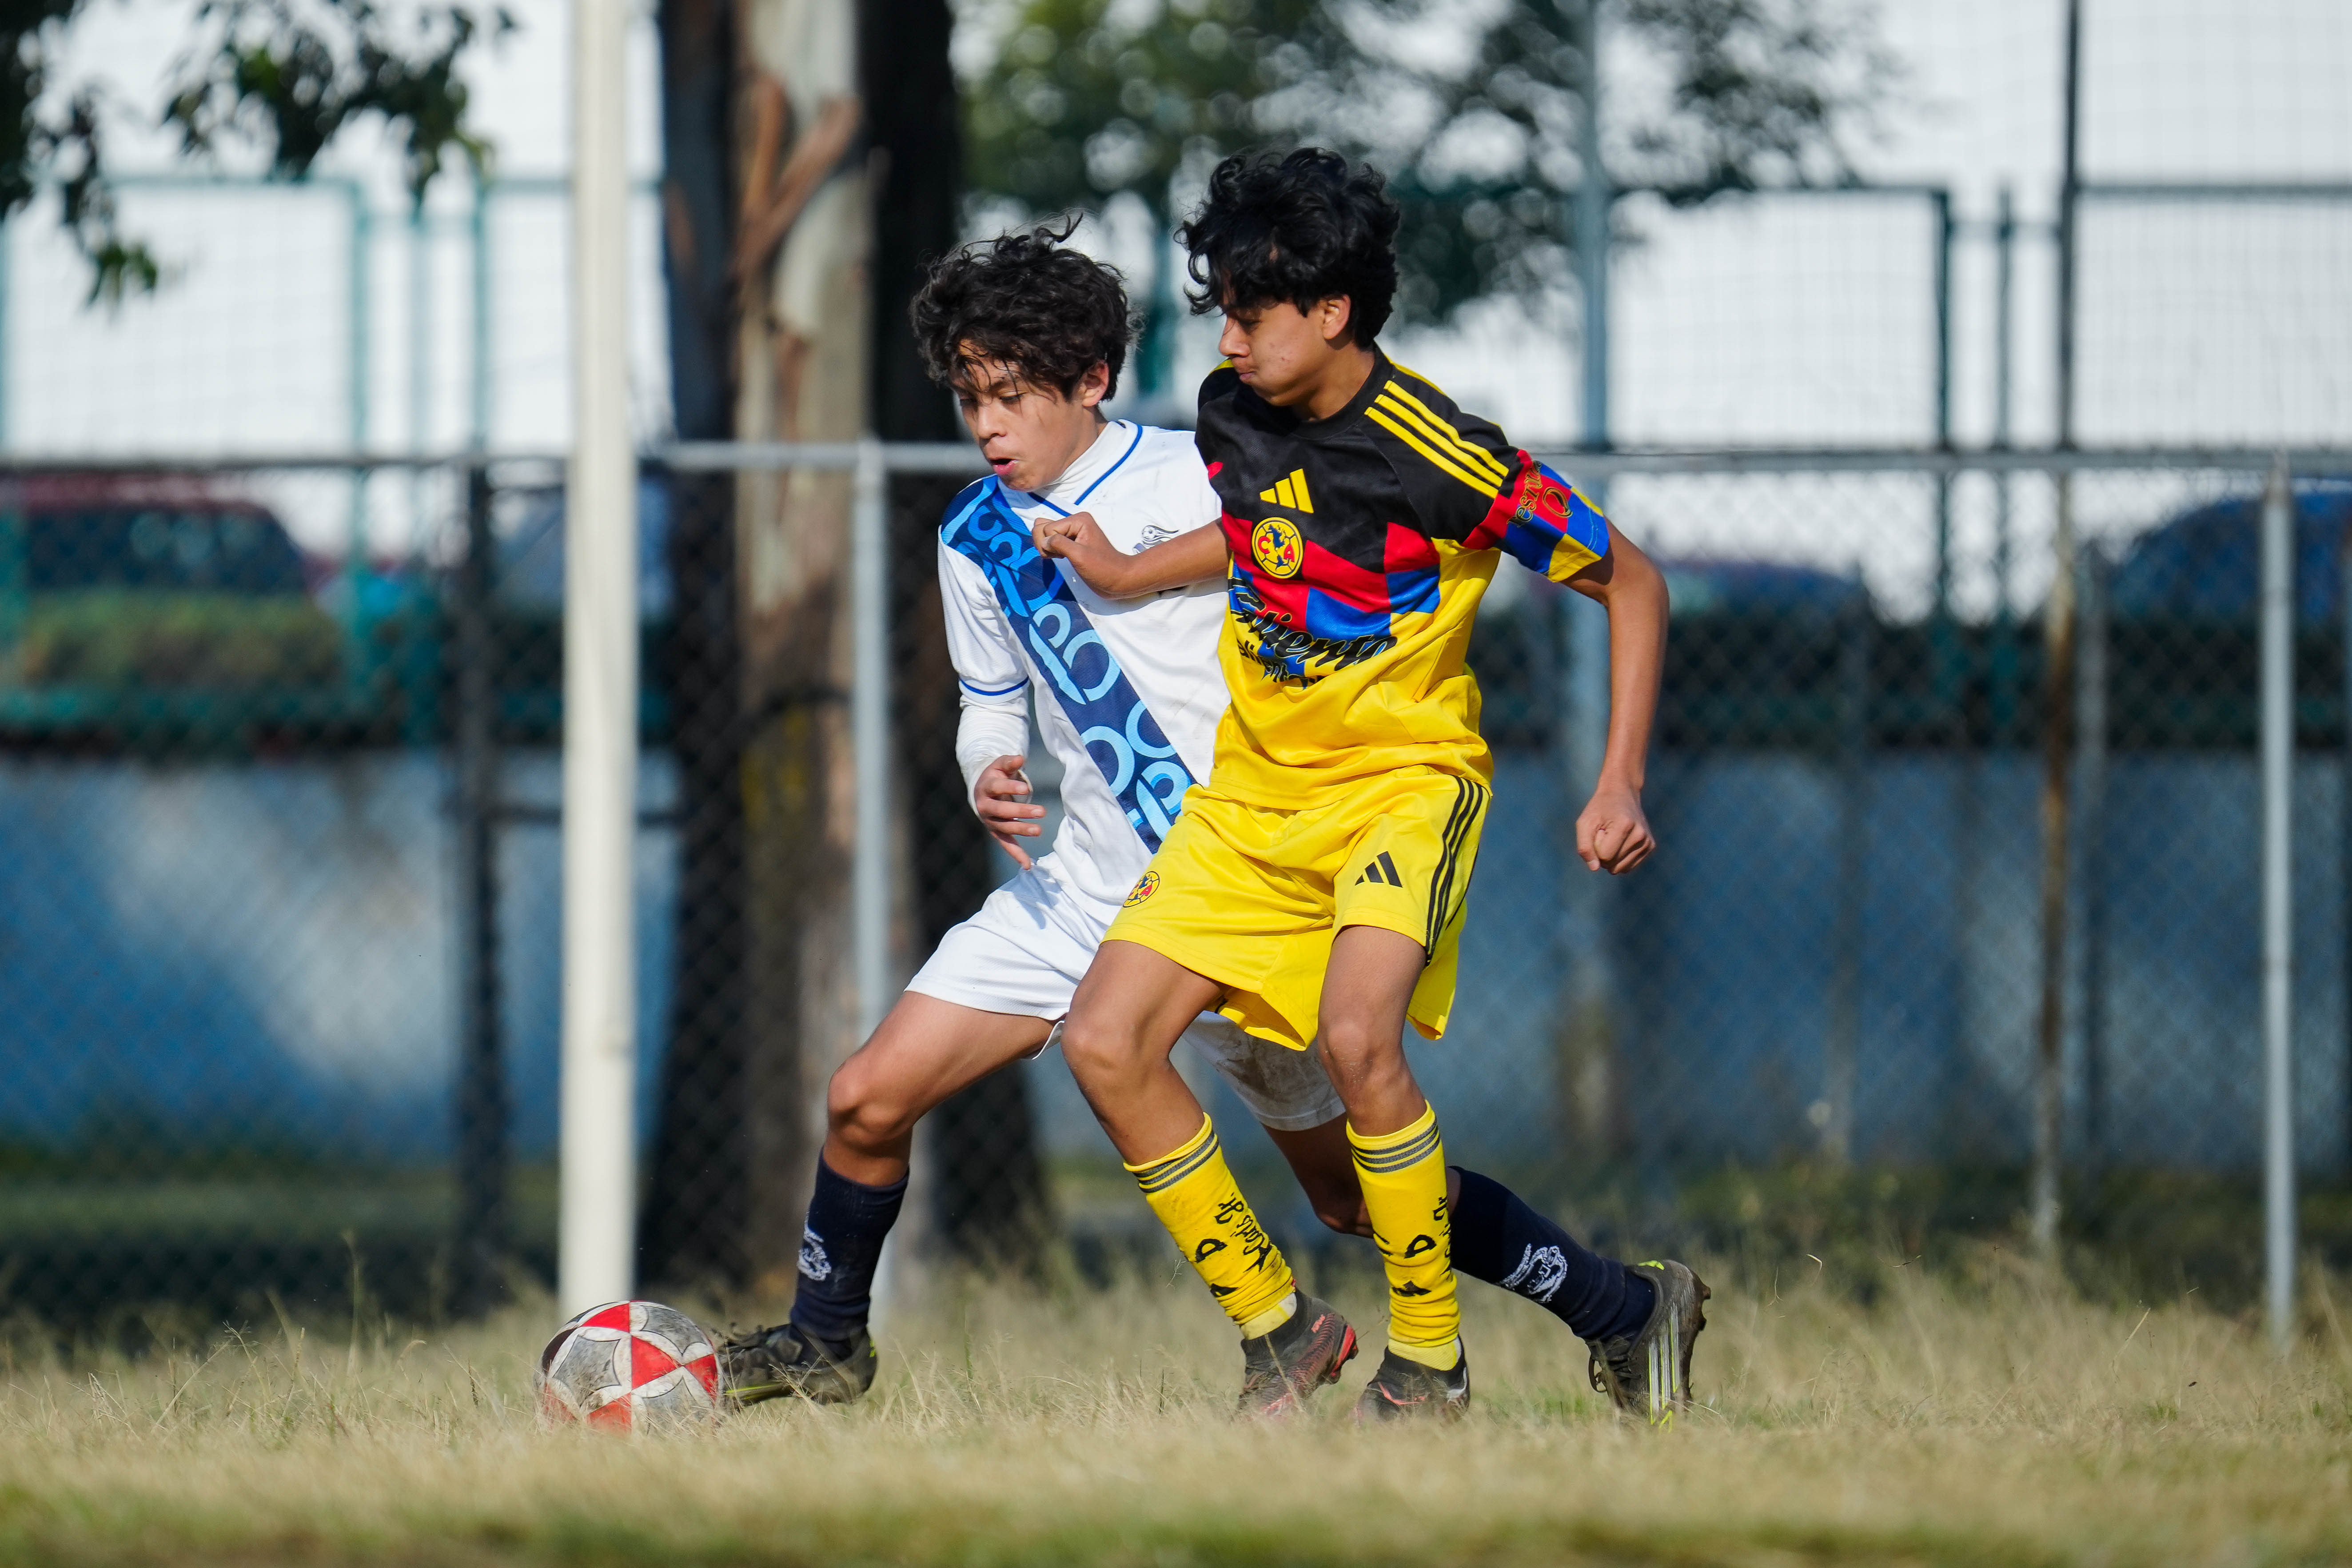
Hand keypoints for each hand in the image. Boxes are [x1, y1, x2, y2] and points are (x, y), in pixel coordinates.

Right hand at [975, 754, 1045, 869]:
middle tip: (1041, 810)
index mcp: (985, 787)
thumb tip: (1021, 758)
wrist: (982, 790)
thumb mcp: (1000, 765)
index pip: (996, 788)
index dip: (1010, 788)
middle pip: (1001, 810)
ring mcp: (990, 821)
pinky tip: (1028, 865)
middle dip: (1020, 811)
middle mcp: (984, 806)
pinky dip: (1016, 854)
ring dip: (1021, 830)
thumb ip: (1010, 762)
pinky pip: (1006, 843)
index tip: (1025, 789)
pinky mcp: (996, 831)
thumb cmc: (995, 775)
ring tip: (1039, 830)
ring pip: (1004, 827)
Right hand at [1032, 511, 1139, 596]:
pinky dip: (1051, 550)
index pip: (1047, 528)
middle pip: (1043, 527)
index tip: (1062, 556)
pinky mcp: (1071, 543)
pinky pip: (1051, 541)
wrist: (1118, 580)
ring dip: (1047, 548)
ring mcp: (1072, 533)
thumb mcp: (1080, 556)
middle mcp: (1074, 523)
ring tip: (1061, 557)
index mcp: (1078, 520)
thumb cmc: (1103, 569)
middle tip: (1060, 556)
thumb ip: (1059, 544)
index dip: (1050, 544)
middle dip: (1045, 544)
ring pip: (1044, 534)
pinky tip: (1061, 557)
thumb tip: (1044, 541)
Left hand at [1577, 782, 1654, 874]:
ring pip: (1621, 869)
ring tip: (1614, 837)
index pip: (1604, 856)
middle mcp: (1640, 835)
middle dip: (1603, 853)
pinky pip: (1628, 867)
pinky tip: (1622, 842)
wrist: (1622, 793)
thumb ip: (1584, 847)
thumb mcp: (1584, 823)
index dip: (1595, 846)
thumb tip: (1594, 868)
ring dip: (1612, 857)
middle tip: (1606, 833)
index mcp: (1625, 825)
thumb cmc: (1599, 809)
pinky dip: (1620, 859)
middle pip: (1612, 865)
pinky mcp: (1650, 846)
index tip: (1600, 830)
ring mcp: (1648, 842)